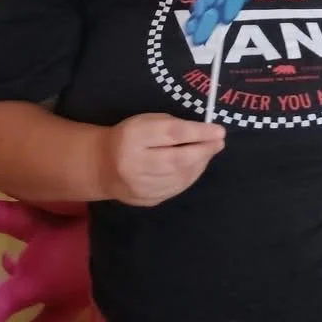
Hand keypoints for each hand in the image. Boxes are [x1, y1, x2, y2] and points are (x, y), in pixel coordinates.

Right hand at [98, 114, 225, 206]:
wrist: (103, 166)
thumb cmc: (130, 136)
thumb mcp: (146, 121)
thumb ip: (172, 125)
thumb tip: (206, 132)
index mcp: (133, 137)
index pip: (172, 134)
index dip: (199, 132)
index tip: (219, 131)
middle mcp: (134, 164)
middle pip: (178, 159)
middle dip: (204, 150)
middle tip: (219, 142)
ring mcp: (140, 186)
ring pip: (180, 177)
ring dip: (200, 164)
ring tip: (209, 152)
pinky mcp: (146, 200)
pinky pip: (176, 189)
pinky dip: (191, 176)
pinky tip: (197, 165)